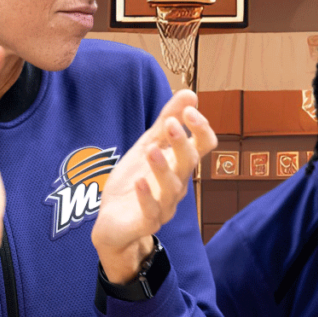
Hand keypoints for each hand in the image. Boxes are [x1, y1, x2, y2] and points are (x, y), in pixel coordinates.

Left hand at [91, 90, 216, 283]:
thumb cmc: (135, 181)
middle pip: (189, 163)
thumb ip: (166, 122)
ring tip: (151, 149)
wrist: (114, 223)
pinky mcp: (146, 221)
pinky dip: (147, 196)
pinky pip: (151, 211)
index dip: (200, 128)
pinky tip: (140, 182)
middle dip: (182, 143)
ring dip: (162, 167)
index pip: (203, 145)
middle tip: (172, 123)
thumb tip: (190, 93)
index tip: (189, 110)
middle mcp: (177, 184)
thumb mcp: (147, 147)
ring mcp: (164, 204)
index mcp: (179, 164)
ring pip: (171, 187)